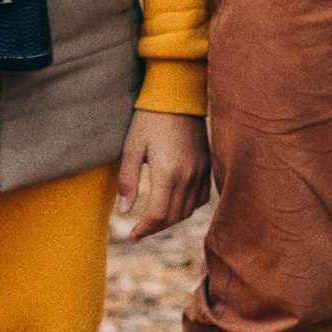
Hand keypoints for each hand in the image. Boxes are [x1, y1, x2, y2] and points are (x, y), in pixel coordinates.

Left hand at [116, 109, 209, 240]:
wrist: (177, 95)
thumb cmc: (149, 119)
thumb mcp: (132, 147)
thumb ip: (128, 181)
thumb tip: (124, 211)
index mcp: (167, 173)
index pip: (158, 215)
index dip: (144, 229)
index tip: (132, 236)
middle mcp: (188, 176)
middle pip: (173, 217)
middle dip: (155, 228)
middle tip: (139, 231)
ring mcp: (201, 171)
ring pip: (188, 210)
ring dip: (171, 220)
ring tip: (154, 220)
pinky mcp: (207, 165)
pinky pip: (202, 197)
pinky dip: (188, 207)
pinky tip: (176, 204)